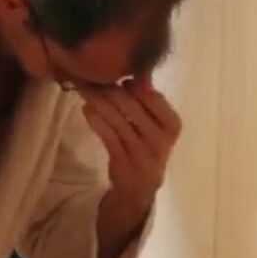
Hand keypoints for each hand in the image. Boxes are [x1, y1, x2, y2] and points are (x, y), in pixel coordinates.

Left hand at [78, 73, 181, 214]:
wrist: (141, 187)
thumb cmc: (148, 147)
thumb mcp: (156, 124)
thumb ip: (149, 99)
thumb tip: (140, 70)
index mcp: (172, 124)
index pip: (152, 96)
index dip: (131, 83)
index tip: (115, 72)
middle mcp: (160, 138)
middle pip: (131, 105)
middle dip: (109, 88)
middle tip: (90, 76)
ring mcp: (141, 151)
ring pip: (116, 118)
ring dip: (97, 101)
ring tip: (84, 89)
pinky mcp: (123, 161)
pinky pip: (107, 135)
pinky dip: (95, 120)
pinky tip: (86, 109)